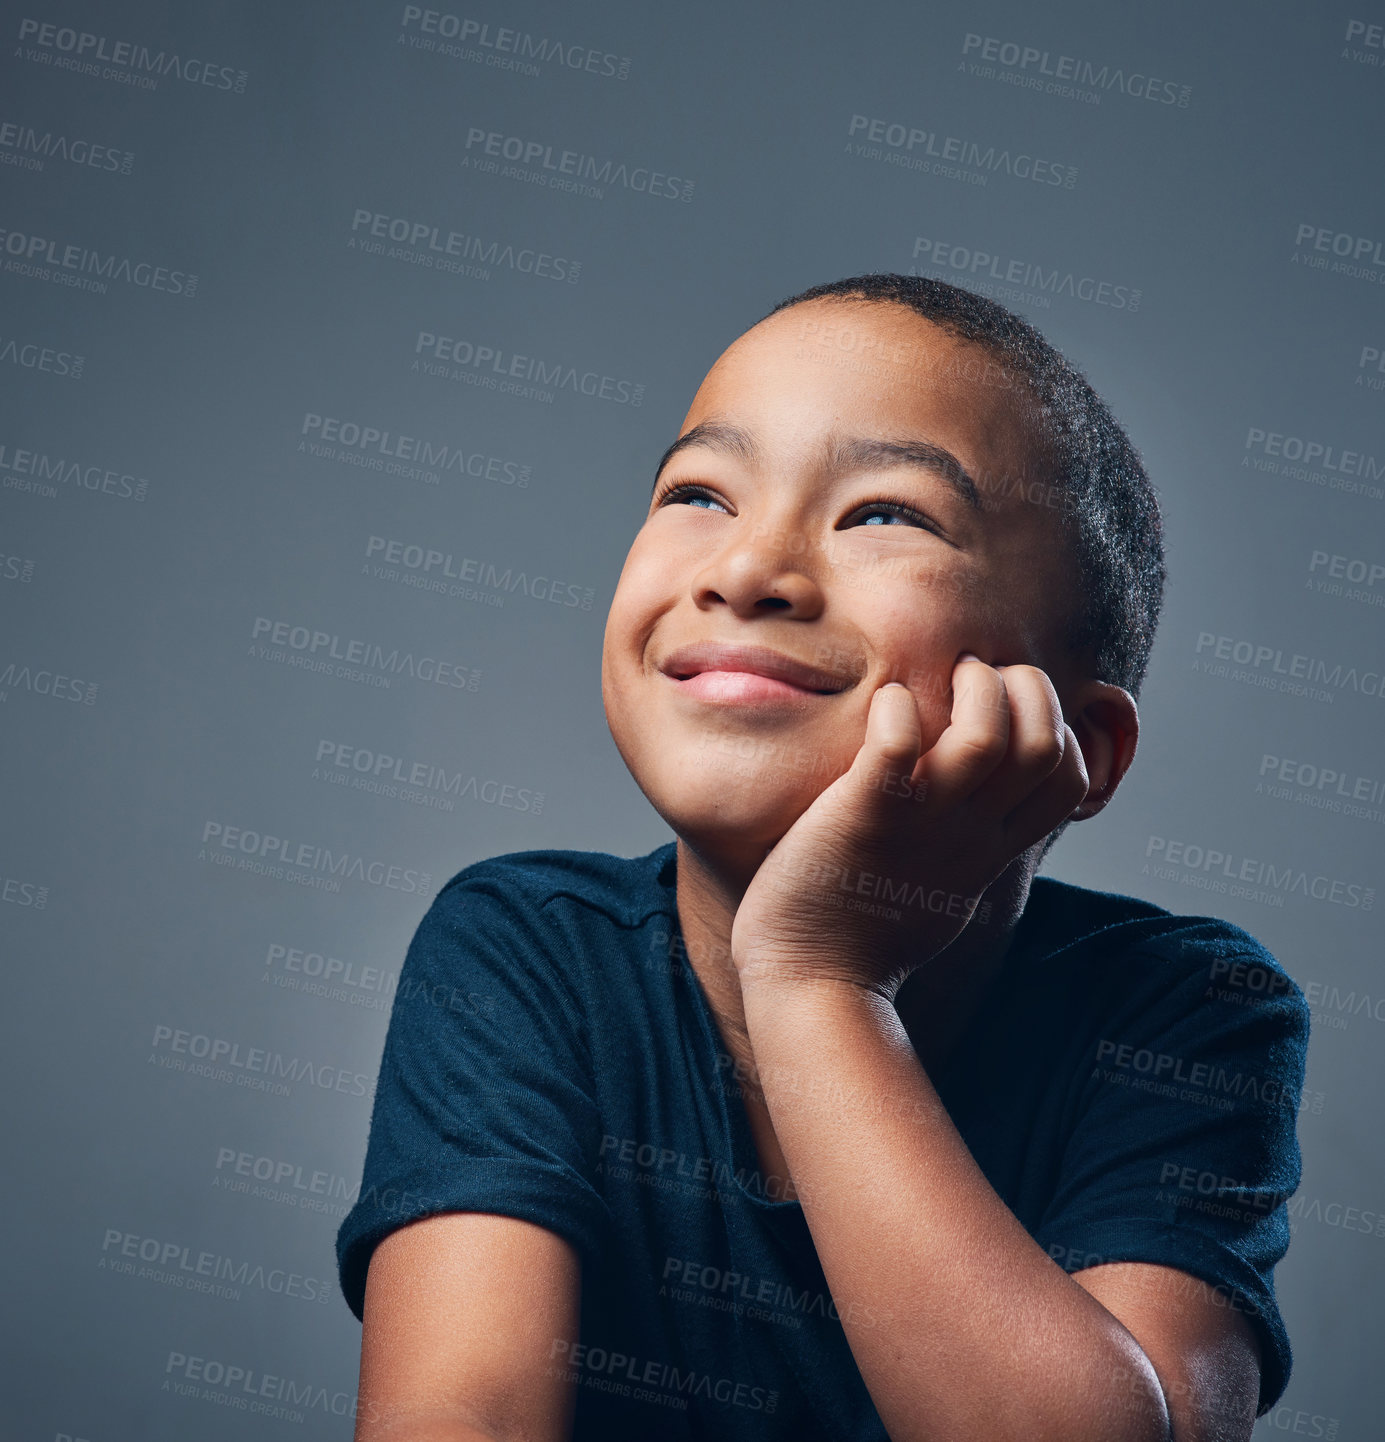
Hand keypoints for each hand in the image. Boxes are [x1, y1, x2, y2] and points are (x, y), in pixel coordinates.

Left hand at [729, 654, 1088, 998]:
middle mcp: (969, 832)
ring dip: (972, 689)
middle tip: (973, 679)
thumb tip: (989, 805)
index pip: (1069, 776)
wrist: (813, 984)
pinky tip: (884, 708)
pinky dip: (896, 710)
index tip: (1007, 714)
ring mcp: (920, 823)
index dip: (1056, 728)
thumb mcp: (949, 884)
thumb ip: (976, 841)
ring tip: (938, 681)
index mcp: (991, 847)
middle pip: (1046, 743)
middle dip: (1024, 689)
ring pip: (988, 736)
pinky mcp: (865, 815)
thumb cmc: (869, 931)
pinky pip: (898, 746)